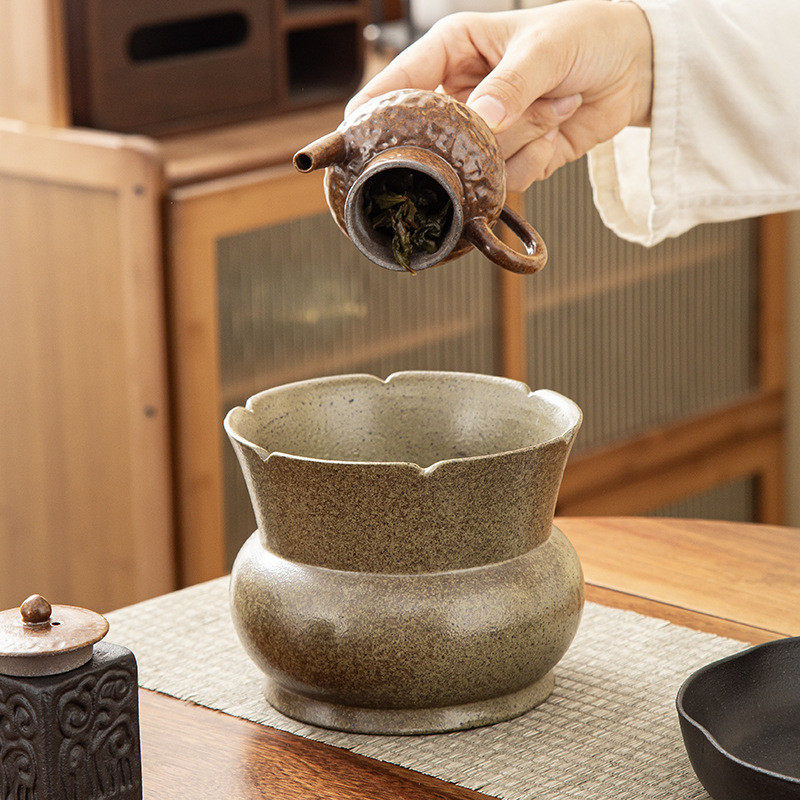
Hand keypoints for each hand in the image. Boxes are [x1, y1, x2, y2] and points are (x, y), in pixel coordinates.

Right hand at [347, 1, 652, 190]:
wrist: (635, 68)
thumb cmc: (587, 35)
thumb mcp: (548, 48)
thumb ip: (512, 84)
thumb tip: (481, 121)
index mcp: (452, 52)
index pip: (397, 83)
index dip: (371, 111)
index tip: (354, 137)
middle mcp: (461, 96)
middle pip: (433, 138)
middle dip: (469, 138)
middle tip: (508, 117)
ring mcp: (483, 133)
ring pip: (471, 164)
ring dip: (518, 142)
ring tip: (553, 105)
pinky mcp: (508, 161)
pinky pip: (503, 181)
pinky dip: (534, 161)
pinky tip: (556, 128)